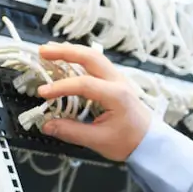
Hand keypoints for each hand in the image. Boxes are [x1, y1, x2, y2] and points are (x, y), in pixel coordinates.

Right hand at [35, 42, 152, 160]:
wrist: (150, 141)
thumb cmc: (129, 140)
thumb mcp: (99, 141)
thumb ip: (72, 132)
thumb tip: (47, 125)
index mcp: (117, 96)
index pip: (85, 84)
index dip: (62, 86)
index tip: (43, 93)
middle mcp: (118, 82)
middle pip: (91, 57)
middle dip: (65, 52)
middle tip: (43, 52)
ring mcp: (118, 79)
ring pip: (94, 57)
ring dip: (71, 51)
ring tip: (50, 50)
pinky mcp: (114, 81)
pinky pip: (96, 63)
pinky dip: (79, 58)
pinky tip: (65, 59)